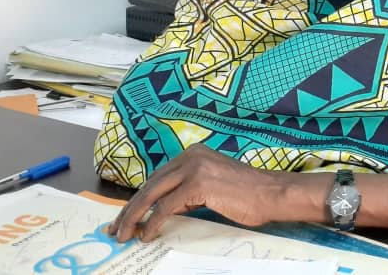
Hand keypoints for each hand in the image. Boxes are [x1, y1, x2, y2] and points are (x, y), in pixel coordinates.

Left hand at [107, 143, 289, 242]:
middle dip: (130, 209)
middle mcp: (191, 156)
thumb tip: (163, 210)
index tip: (125, 216)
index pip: (157, 178)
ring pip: (152, 195)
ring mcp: (194, 167)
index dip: (138, 199)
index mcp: (193, 153)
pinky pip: (166, 207)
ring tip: (124, 234)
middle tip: (115, 228)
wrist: (272, 194)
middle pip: (150, 185)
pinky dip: (153, 223)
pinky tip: (146, 234)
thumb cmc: (249, 194)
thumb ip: (188, 191)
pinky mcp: (198, 184)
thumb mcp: (213, 186)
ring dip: (135, 217)